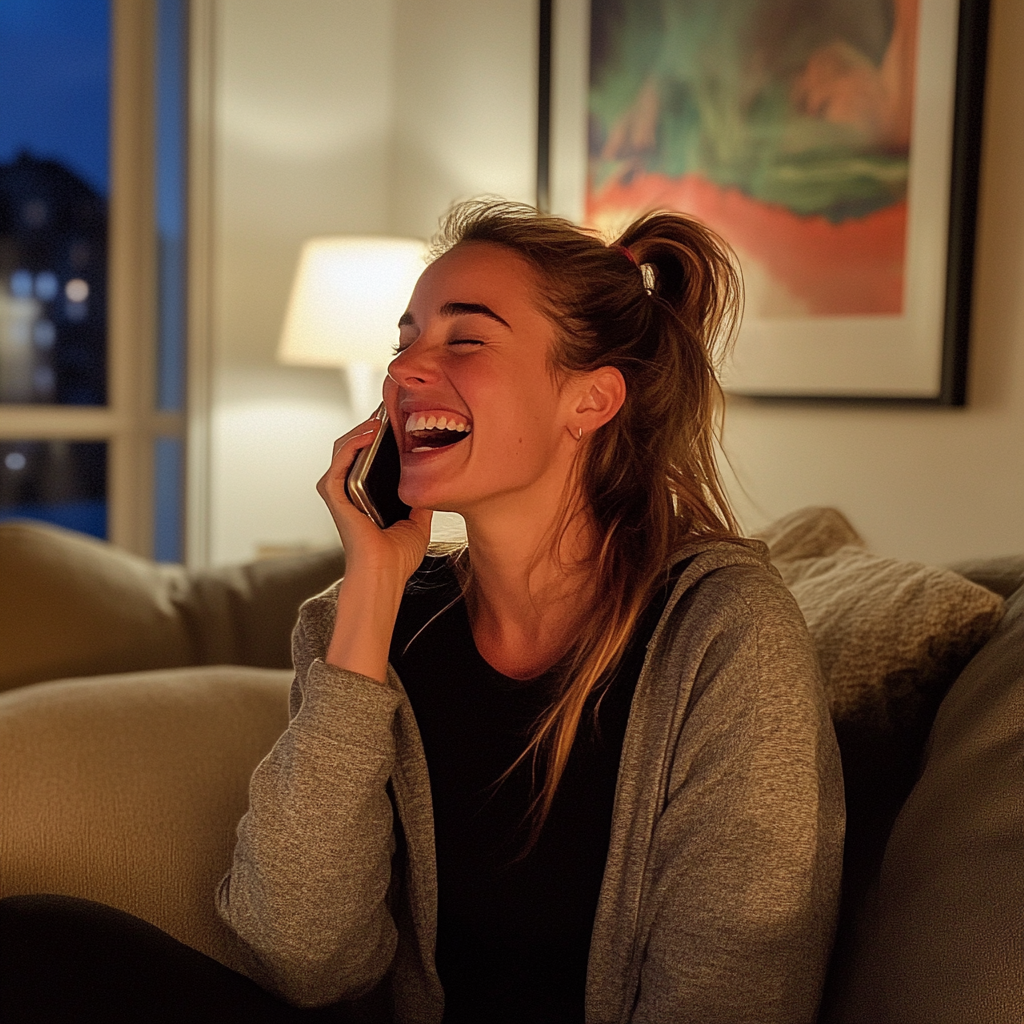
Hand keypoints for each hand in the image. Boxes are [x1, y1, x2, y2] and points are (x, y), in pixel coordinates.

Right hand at [317, 415, 432, 585]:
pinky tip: (368, 433)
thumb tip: (436, 479)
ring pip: (342, 448)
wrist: (386, 574)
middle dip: (369, 426)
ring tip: (380, 418)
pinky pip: (338, 461)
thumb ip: (421, 498)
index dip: (379, 436)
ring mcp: (340, 492)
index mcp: (366, 495)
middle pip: (353, 447)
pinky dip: (351, 443)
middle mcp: (349, 491)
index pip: (367, 456)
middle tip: (389, 410)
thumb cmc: (398, 556)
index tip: (397, 419)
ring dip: (359, 429)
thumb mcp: (418, 519)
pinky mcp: (335, 495)